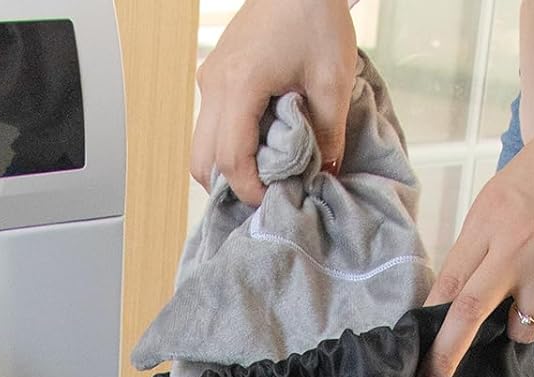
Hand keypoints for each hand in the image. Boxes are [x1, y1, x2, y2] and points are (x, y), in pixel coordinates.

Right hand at [191, 0, 357, 205]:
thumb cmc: (314, 14)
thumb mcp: (333, 79)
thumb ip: (330, 133)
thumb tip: (326, 172)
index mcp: (239, 86)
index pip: (231, 160)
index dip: (249, 190)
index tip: (273, 200)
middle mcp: (214, 86)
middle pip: (202, 161)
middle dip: (229, 187)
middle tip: (263, 194)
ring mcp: (209, 80)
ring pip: (201, 146)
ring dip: (226, 167)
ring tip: (262, 171)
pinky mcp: (214, 75)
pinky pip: (210, 124)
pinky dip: (227, 144)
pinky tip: (258, 142)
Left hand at [415, 105, 533, 376]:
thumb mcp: (497, 197)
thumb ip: (475, 247)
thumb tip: (451, 298)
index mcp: (489, 225)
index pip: (447, 287)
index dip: (427, 328)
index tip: (414, 358)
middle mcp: (518, 250)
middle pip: (470, 316)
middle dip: (445, 359)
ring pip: (522, 330)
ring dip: (519, 324)